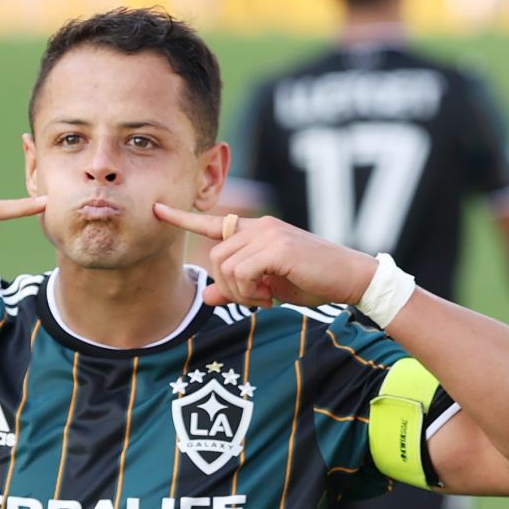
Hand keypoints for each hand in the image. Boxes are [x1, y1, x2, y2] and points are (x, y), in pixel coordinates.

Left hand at [153, 203, 376, 308]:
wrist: (351, 278)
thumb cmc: (312, 280)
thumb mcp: (269, 286)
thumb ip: (237, 288)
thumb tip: (206, 296)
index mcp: (256, 231)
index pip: (212, 223)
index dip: (182, 218)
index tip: (157, 210)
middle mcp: (259, 226)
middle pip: (216, 258)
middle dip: (229, 286)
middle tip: (257, 298)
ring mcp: (267, 234)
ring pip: (225, 266)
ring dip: (241, 291)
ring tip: (267, 296)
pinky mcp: (276, 247)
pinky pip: (242, 272)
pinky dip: (251, 291)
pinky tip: (272, 295)